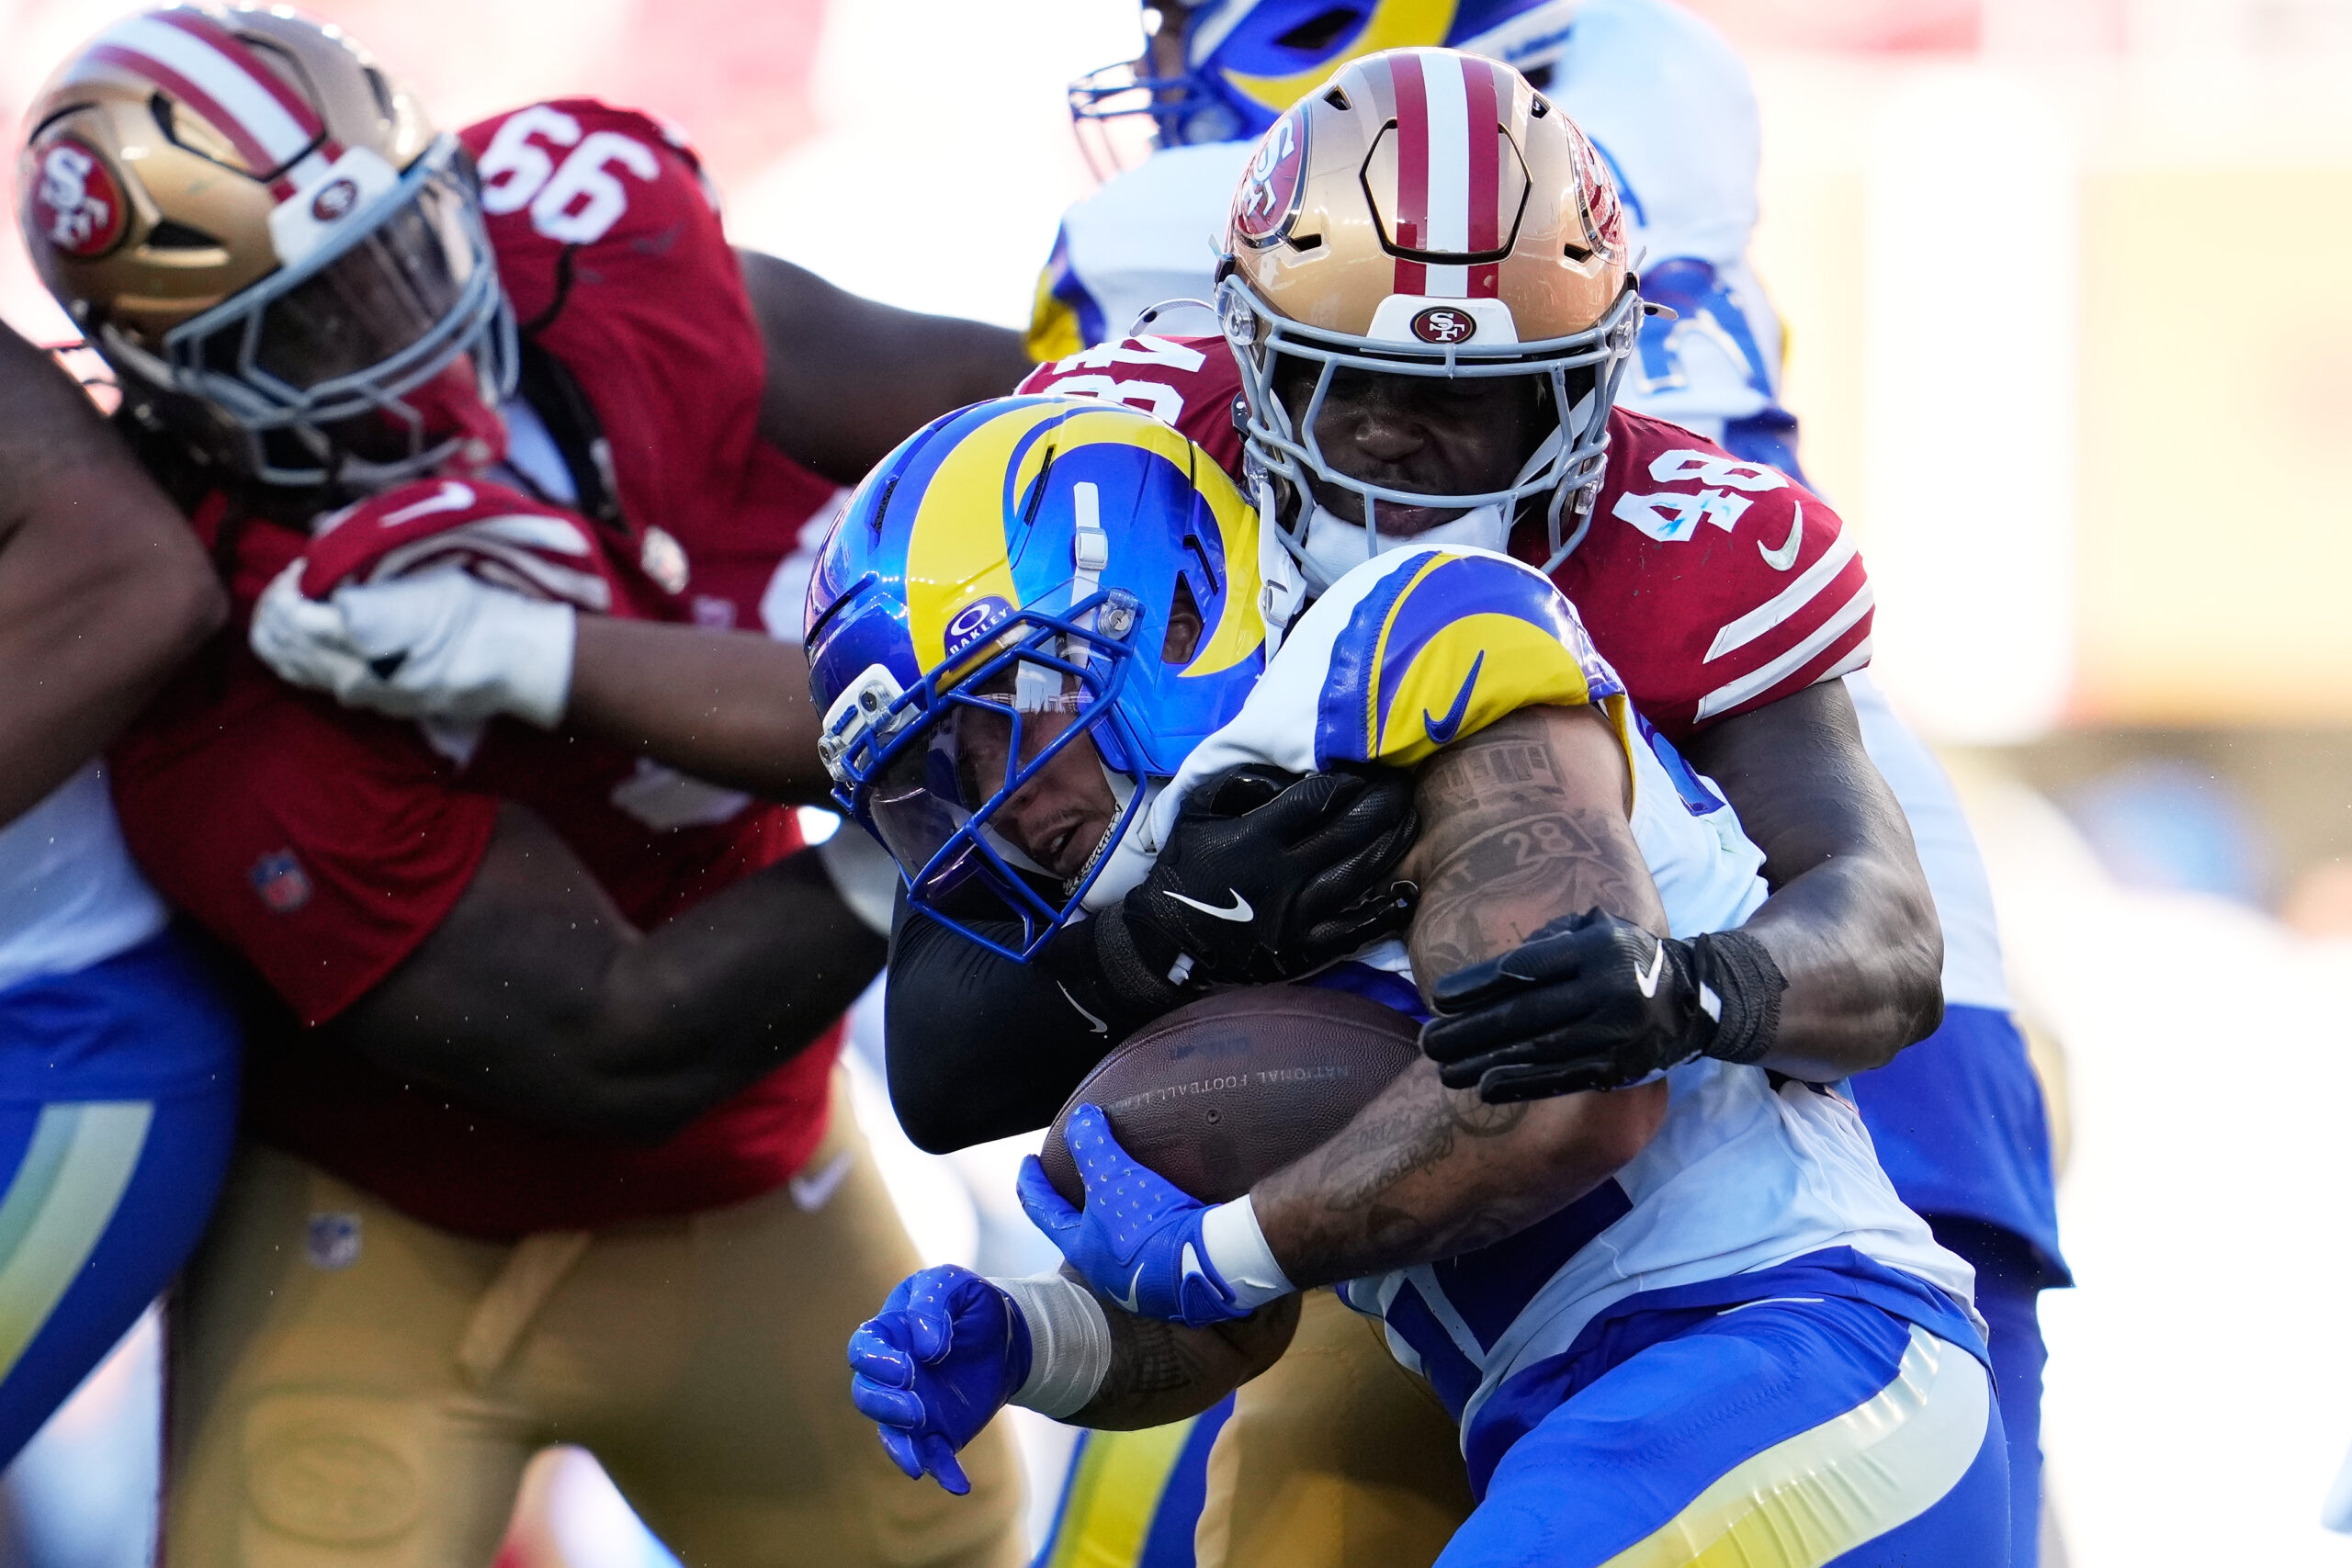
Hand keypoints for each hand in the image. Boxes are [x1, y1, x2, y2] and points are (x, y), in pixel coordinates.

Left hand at [250, 561, 576, 726]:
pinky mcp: (376, 707)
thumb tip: (321, 529)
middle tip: (291, 587)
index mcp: (362, 630)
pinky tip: (311, 643)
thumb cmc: (473, 605)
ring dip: (281, 639)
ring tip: (292, 613)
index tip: (303, 569)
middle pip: (284, 645)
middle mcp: (353, 669)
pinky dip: (301, 660)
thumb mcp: (421, 568)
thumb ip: (365, 553)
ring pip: (295, 670)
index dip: (287, 588)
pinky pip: (319, 684)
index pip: (291, 614)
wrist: (513, 658)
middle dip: (274, 613)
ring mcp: (364, 694)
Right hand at [846, 1265, 1030, 1495]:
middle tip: (916, 1406)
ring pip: (892, 1434)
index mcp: (889, 1335)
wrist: (1007, 1335)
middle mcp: (893, 1376)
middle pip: (867, 1396)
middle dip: (886, 1405)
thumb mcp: (953, 1284)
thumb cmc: (970, 1303)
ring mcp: (914, 1406)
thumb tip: (926, 1347)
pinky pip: (933, 1456)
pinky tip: (958, 1483)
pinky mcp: (940, 1430)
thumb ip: (932, 1304)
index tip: (908, 1366)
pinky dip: (942, 1472)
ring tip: (922, 1452)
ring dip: (902, 1444)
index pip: (863, 1351)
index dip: (877, 1362)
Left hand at [1016, 1106, 1248, 1326]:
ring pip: (1115, 1248)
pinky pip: (1151, 1252)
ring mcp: (1138, 1283)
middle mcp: (1104, 1273)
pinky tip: (1162, 1219)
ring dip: (1113, 1222)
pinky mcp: (1171, 1283)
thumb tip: (1080, 1117)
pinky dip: (1149, 1233)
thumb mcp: (1114, 1176)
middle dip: (1073, 1207)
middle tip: (1073, 1183)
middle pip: (1078, 1234)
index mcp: (1081, 1249)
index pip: (1043, 1212)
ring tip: (1122, 1198)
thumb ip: (1091, 1144)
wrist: (1209, 1263)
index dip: (1032, 1183)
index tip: (1027, 1163)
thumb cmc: (1149, 1224)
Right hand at [1068, 765, 1417, 1017]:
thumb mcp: (1196, 813)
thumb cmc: (1185, 867)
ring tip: (1411, 819)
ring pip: (1359, 873)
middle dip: (1382, 802)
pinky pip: (1354, 930)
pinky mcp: (1305, 949)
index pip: (1316, 798)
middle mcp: (1283, 874)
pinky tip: (1409, 893)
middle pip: (1348, 831)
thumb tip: (1288, 767)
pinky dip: (1384, 912)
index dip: (1347, 779)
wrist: (1165, 939)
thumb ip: (1238, 784)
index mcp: (1255, 837)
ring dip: (1392, 843)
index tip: (1365, 766)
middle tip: (1403, 783)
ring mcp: (1298, 914)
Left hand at [1421, 910, 1785, 1101]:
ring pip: (1538, 1051)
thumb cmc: (1626, 957)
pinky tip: (1487, 1088)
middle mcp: (1607, 989)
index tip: (1438, 1000)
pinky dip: (1522, 1085)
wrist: (1696, 998)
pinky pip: (1564, 1078)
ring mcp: (1615, 1032)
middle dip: (1469, 1031)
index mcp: (1595, 948)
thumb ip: (1551, 940)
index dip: (1478, 985)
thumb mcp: (1597, 929)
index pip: (1525, 968)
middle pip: (1524, 1014)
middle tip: (1427, 1042)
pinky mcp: (1621, 1067)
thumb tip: (1494, 971)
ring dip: (1485, 1063)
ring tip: (1444, 1071)